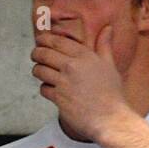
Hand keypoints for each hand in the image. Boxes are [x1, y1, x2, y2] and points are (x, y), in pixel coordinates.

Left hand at [31, 21, 129, 143]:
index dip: (44, 39)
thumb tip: (108, 28)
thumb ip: (104, 46)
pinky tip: (51, 89)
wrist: (111, 119)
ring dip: (38, 71)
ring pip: (39, 70)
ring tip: (42, 72)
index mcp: (85, 56)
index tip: (40, 40)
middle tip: (36, 55)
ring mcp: (64, 82)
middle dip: (36, 53)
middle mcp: (72, 66)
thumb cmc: (112, 94)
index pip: (57, 41)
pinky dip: (45, 88)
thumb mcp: (110, 66)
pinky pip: (43, 88)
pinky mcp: (58, 97)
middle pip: (43, 53)